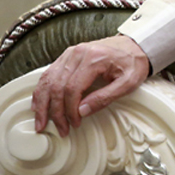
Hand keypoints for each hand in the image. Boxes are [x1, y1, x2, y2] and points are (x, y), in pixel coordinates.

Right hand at [31, 35, 149, 136]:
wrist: (135, 46)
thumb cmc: (133, 63)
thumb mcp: (128, 83)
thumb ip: (105, 97)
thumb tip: (82, 112)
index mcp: (93, 58)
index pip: (72, 88)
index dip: (70, 110)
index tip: (75, 123)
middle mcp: (77, 53)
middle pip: (57, 85)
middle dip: (56, 111)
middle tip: (60, 128)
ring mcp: (70, 54)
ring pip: (48, 80)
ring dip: (42, 103)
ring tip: (41, 121)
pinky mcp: (67, 56)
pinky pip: (49, 74)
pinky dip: (42, 91)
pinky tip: (39, 104)